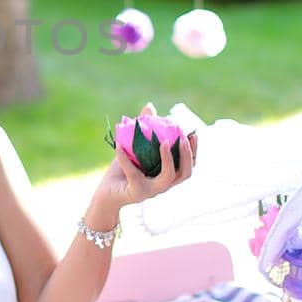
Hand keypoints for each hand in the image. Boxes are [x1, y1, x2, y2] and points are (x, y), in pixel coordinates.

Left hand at [96, 100, 197, 214]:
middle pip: (186, 173)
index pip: (189, 165)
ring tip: (164, 142)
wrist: (106, 194)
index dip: (194, 150)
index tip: (192, 133)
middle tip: (182, 137)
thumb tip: (150, 106)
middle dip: (187, 154)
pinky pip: (133, 173)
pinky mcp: (136, 192)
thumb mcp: (134, 149)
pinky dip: (125, 158)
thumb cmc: (122, 171)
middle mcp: (163, 185)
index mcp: (167, 175)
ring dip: (169, 159)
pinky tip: (118, 146)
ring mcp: (151, 191)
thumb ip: (144, 131)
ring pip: (168, 177)